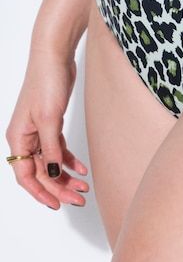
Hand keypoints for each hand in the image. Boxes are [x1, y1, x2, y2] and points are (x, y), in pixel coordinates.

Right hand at [5, 46, 88, 208]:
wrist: (55, 57)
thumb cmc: (46, 83)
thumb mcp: (50, 119)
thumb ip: (51, 149)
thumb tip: (54, 174)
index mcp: (18, 138)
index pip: (26, 176)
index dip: (41, 192)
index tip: (57, 204)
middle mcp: (25, 137)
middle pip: (41, 171)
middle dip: (59, 187)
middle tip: (79, 198)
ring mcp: (38, 130)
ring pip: (51, 161)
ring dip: (67, 175)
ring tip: (84, 187)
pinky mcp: (51, 122)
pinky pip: (58, 148)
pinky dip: (69, 159)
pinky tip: (82, 168)